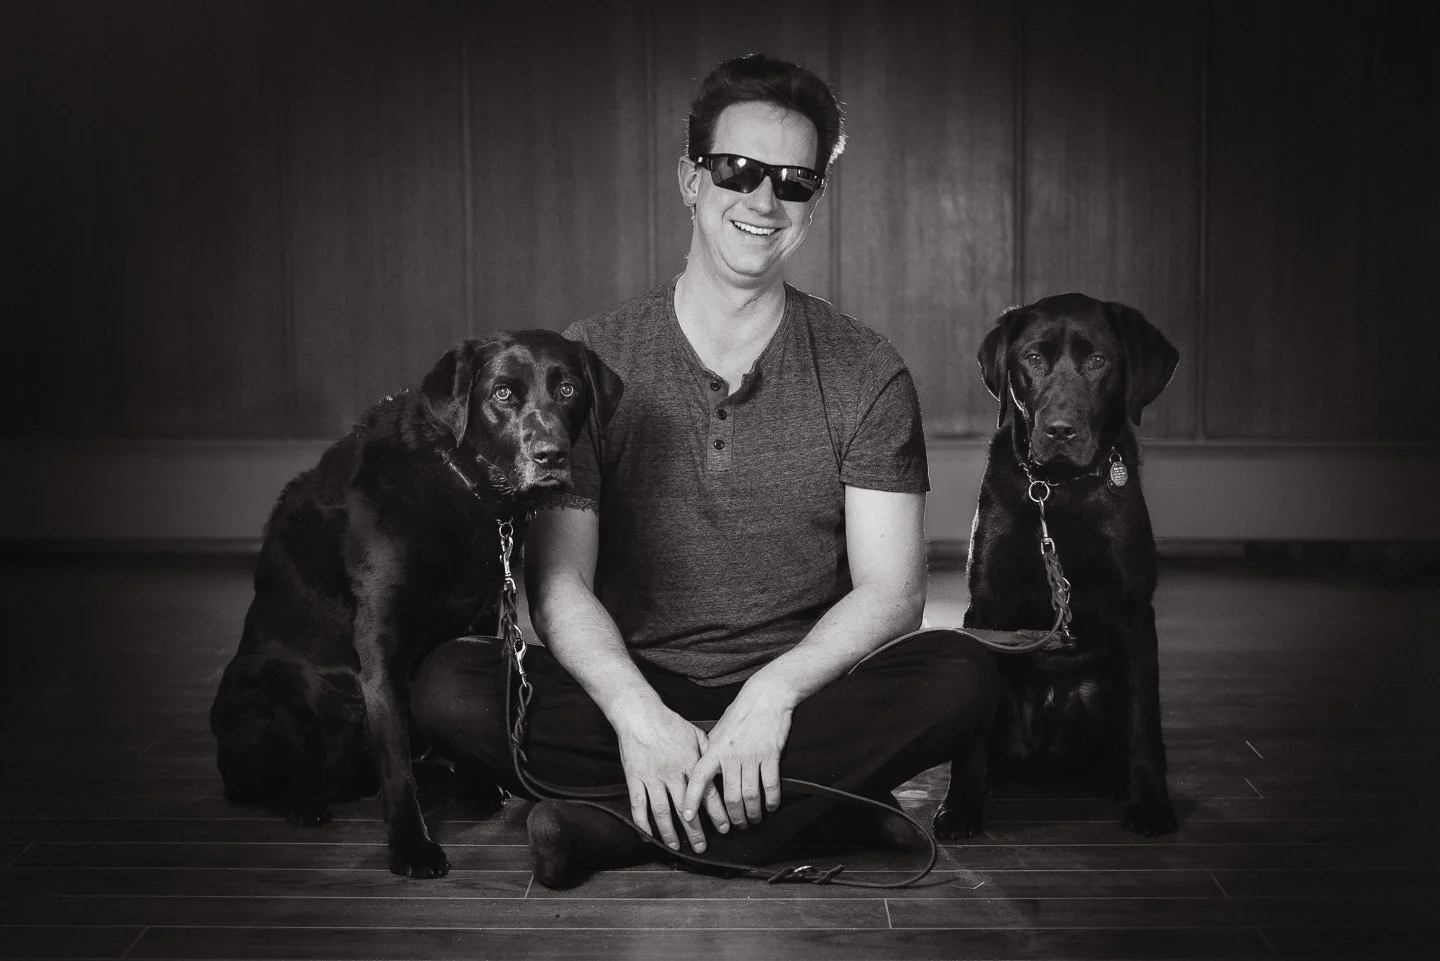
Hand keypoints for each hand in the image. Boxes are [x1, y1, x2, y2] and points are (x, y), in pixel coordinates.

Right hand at [613, 698, 727, 853]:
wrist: (639, 714)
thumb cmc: (669, 722)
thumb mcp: (695, 733)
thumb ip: (709, 752)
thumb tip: (723, 767)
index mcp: (690, 763)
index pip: (707, 793)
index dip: (717, 813)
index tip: (725, 828)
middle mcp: (672, 773)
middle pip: (686, 808)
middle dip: (695, 830)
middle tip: (701, 847)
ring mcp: (652, 777)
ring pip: (662, 811)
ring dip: (670, 832)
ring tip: (676, 846)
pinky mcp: (634, 778)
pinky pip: (638, 805)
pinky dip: (642, 823)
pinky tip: (648, 836)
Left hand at [681, 679, 793, 831]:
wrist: (766, 696)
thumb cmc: (740, 712)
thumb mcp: (718, 730)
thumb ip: (711, 752)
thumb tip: (703, 771)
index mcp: (715, 749)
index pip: (699, 778)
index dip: (692, 799)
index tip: (688, 817)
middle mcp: (731, 755)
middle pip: (730, 797)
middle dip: (732, 818)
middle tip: (735, 826)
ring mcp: (752, 756)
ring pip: (750, 796)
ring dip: (752, 814)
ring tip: (753, 819)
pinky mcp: (771, 755)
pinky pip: (770, 786)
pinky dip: (771, 801)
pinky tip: (770, 807)